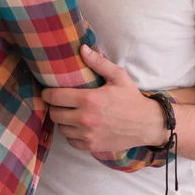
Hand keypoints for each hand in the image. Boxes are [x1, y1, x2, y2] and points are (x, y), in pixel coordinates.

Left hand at [41, 45, 167, 151]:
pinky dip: (70, 134)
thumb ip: (98, 62)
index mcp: (89, 99)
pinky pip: (71, 141)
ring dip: (62, 121)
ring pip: (61, 129)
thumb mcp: (118, 76)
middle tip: (59, 102)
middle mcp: (86, 119)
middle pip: (55, 114)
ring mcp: (88, 135)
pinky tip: (76, 126)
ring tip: (67, 113)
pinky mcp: (92, 146)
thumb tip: (82, 48)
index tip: (47, 91)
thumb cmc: (131, 98)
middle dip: (54, 107)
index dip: (47, 94)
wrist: (147, 124)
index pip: (55, 97)